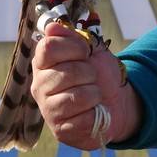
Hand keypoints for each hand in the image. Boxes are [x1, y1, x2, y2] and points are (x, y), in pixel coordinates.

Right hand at [30, 22, 142, 149]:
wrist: (116, 102)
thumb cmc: (100, 74)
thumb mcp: (91, 49)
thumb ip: (73, 36)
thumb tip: (52, 26)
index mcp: (43, 63)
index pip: (48, 47)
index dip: (73, 47)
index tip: (86, 51)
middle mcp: (39, 86)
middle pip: (67, 72)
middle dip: (89, 73)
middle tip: (92, 77)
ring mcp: (48, 109)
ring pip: (77, 96)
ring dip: (94, 94)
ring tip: (93, 95)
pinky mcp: (60, 130)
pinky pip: (84, 118)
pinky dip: (97, 113)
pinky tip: (92, 112)